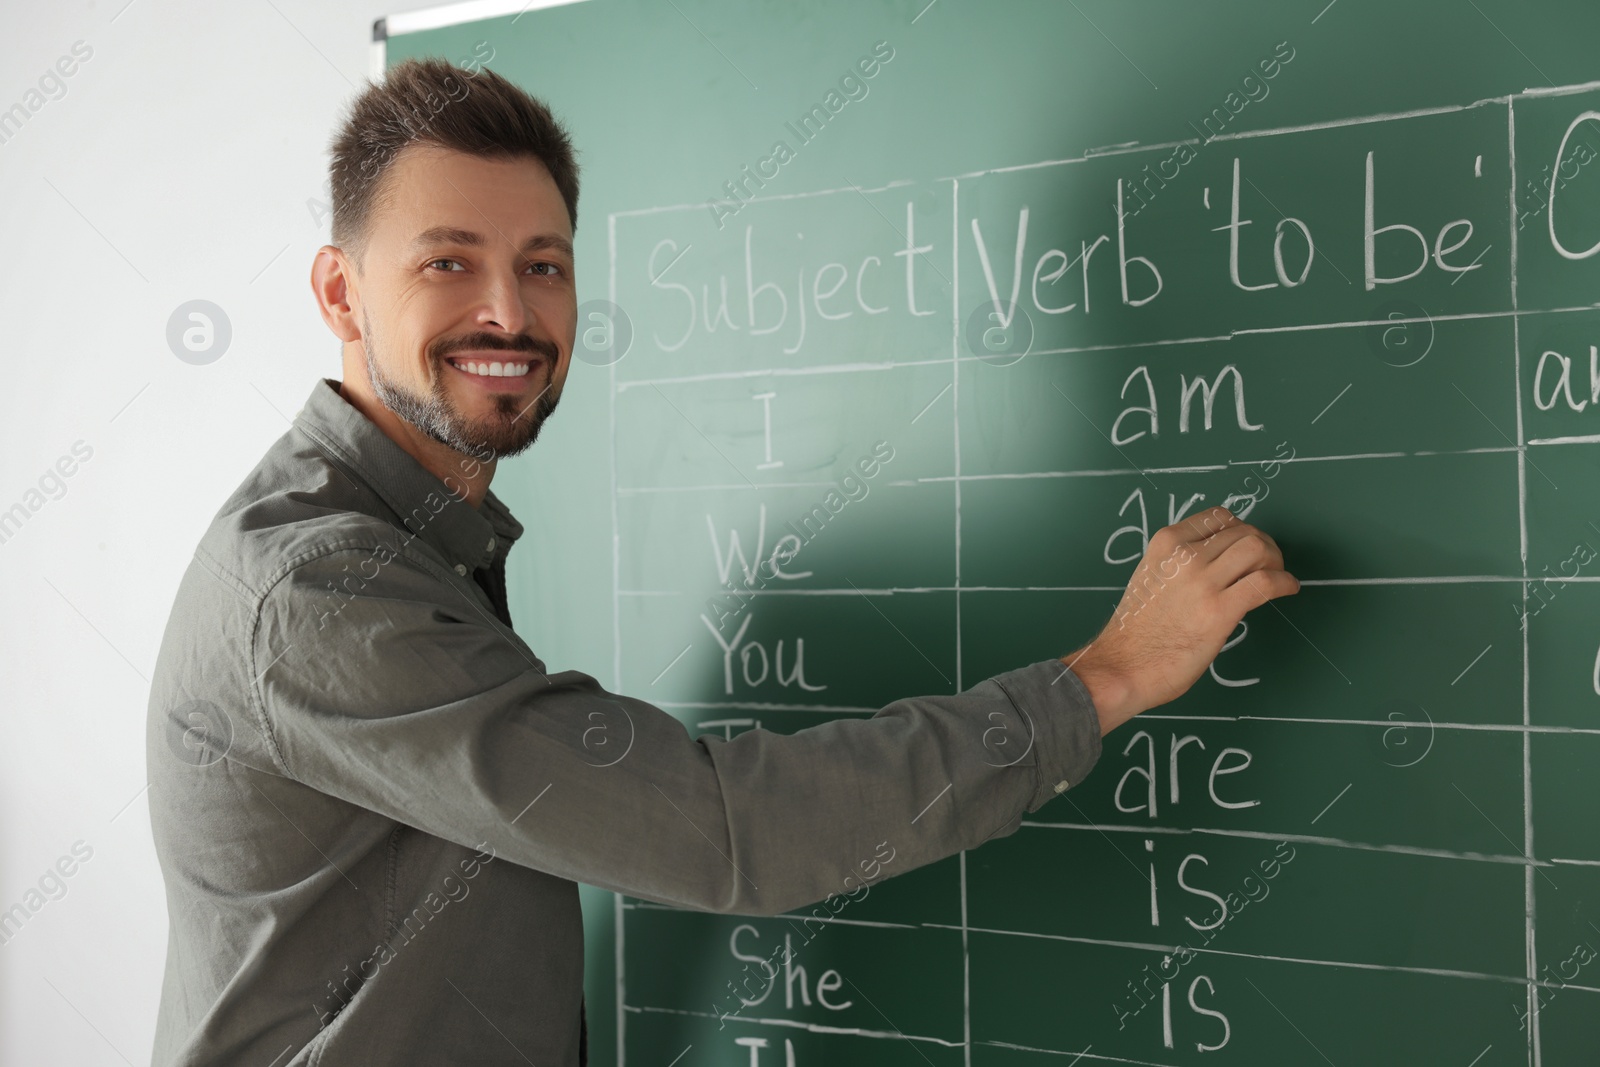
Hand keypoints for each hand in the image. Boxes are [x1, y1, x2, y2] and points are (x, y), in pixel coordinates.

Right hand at [1061, 506, 1299, 734]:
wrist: (1123, 666)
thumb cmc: (1136, 630)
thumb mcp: (1152, 578)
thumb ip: (1181, 564)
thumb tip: (1221, 563)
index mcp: (1166, 543)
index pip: (1218, 516)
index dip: (1241, 528)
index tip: (1248, 546)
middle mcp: (1185, 556)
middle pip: (1244, 531)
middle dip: (1264, 545)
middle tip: (1269, 565)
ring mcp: (1203, 582)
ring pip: (1257, 549)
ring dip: (1276, 560)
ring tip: (1277, 576)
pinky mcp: (1219, 611)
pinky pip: (1266, 582)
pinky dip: (1284, 582)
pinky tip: (1287, 589)